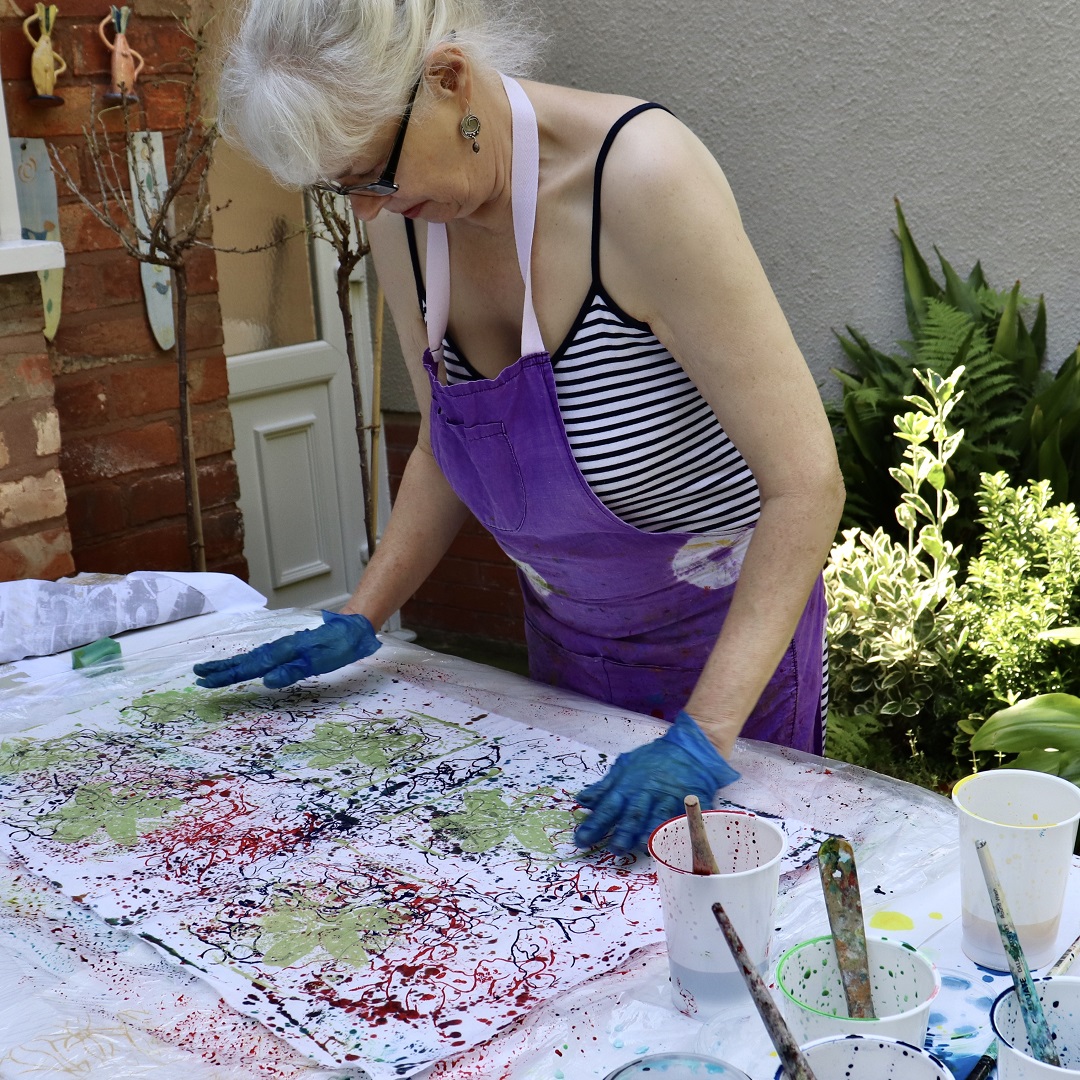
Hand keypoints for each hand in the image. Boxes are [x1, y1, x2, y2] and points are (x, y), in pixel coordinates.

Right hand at [193, 611, 379, 688]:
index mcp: (283, 652)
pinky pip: (261, 656)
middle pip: (245, 660)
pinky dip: (247, 661)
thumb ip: (292, 671)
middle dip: (221, 669)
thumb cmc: (339, 646)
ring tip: (211, 670)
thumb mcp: (319, 661)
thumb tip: (266, 681)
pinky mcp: (289, 649)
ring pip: (251, 657)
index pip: (250, 667)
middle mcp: (279, 648)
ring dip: (230, 665)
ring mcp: (283, 647)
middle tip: (198, 675)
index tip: (206, 681)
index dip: (227, 675)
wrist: (352, 628)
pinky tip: (243, 665)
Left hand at [573, 710, 739, 853]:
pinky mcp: (689, 801)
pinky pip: (685, 816)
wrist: (688, 748)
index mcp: (627, 786)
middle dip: (623, 832)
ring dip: (650, 830)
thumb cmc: (653, 759)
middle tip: (614, 849)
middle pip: (633, 815)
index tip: (581, 840)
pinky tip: (676, 839)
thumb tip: (583, 799)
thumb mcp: (624, 766)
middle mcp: (646, 793)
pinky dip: (681, 826)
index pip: (607, 807)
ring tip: (642, 845)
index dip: (594, 824)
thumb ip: (604, 787)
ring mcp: (668, 797)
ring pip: (658, 816)